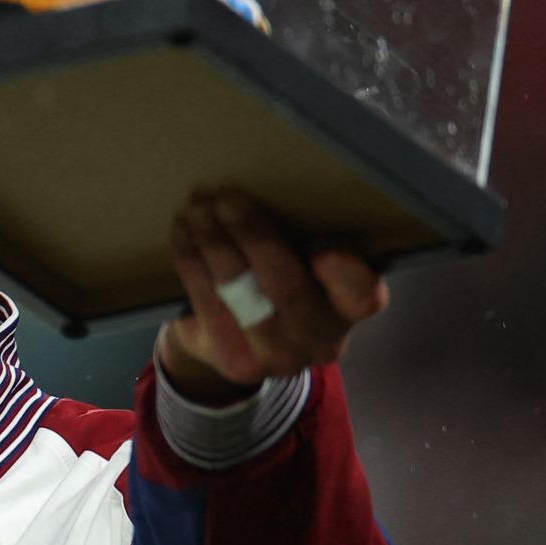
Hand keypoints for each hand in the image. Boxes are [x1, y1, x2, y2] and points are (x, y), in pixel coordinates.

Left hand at [155, 189, 388, 403]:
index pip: (362, 295)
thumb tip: (274, 182)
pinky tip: (183, 235)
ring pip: (238, 294)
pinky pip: (206, 303)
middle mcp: (321, 339)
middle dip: (251, 236)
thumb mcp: (305, 261)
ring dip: (211, 243)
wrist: (244, 341)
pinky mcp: (235, 362)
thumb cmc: (282, 282)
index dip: (344, 272)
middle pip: (285, 286)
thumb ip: (304, 235)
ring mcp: (277, 357)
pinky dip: (191, 262)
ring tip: (195, 209)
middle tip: (224, 198)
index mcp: (349, 308)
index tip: (321, 244)